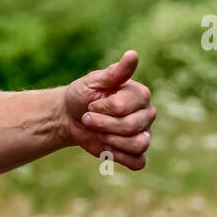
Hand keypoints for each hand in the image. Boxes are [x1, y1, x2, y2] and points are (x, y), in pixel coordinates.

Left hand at [62, 50, 154, 169]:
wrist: (70, 117)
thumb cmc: (83, 95)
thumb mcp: (95, 81)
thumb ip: (116, 72)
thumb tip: (133, 54)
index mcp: (140, 94)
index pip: (125, 107)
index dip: (103, 108)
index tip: (92, 104)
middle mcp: (147, 114)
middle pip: (131, 127)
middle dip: (102, 125)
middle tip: (88, 118)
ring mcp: (143, 133)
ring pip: (138, 145)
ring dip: (111, 141)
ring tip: (98, 133)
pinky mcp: (134, 152)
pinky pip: (138, 162)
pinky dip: (122, 158)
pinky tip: (106, 148)